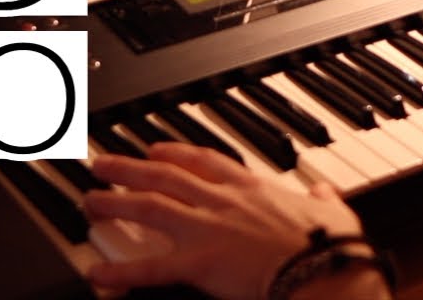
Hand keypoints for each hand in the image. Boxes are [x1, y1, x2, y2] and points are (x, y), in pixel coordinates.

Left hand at [85, 142, 377, 299]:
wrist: (326, 269)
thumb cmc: (332, 245)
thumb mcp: (334, 210)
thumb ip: (323, 199)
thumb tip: (327, 193)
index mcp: (253, 188)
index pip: (205, 161)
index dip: (176, 152)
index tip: (155, 149)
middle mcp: (223, 201)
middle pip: (165, 176)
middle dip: (129, 167)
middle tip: (101, 164)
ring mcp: (207, 229)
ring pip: (150, 207)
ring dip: (115, 202)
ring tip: (89, 201)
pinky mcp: (200, 263)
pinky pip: (151, 267)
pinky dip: (120, 270)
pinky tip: (96, 273)